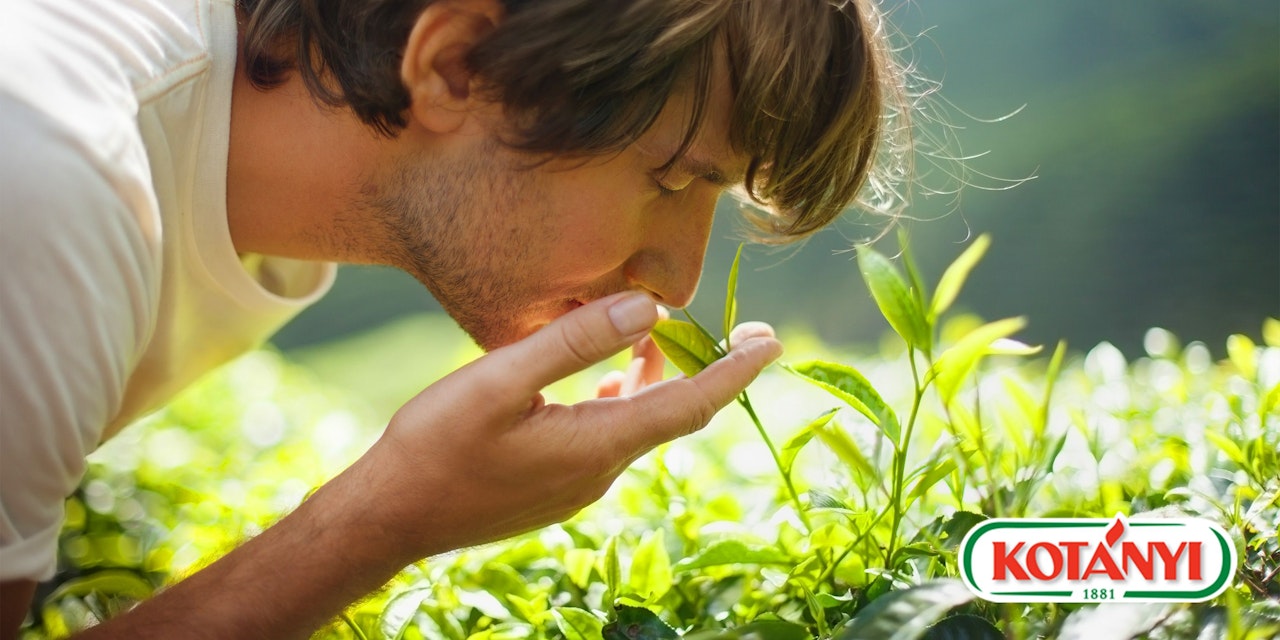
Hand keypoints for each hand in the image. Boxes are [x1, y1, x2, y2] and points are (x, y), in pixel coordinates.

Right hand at [350, 291, 782, 561]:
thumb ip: (574, 340)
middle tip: (720, 322)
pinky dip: (621, 399)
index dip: (736, 370)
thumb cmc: (435, 445)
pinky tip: (600, 380)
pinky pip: (610, 438)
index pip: (691, 404)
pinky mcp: (558, 488)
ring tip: (648, 331)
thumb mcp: (500, 379)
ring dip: (652, 378)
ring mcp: (580, 485)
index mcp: (597, 445)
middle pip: (670, 411)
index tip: (771, 340)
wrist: (389, 517)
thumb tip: (647, 307)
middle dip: (698, 365)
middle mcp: (601, 471)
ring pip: (638, 423)